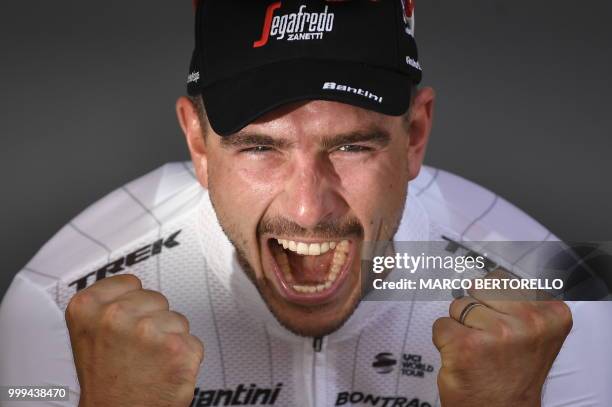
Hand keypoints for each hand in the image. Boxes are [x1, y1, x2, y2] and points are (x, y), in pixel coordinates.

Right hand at [65, 274, 203, 406]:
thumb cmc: (105, 383)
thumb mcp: (89, 333)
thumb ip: (108, 304)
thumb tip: (134, 286)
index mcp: (87, 307)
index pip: (131, 282)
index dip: (133, 305)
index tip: (124, 325)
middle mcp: (115, 315)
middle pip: (157, 299)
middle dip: (153, 322)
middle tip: (134, 351)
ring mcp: (148, 332)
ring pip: (177, 320)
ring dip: (169, 340)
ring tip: (148, 363)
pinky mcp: (177, 349)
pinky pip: (193, 342)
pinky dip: (185, 358)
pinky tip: (164, 372)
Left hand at [432, 270, 572, 406]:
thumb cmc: (514, 375)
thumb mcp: (534, 332)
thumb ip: (519, 301)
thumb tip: (491, 276)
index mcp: (550, 314)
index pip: (502, 279)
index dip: (493, 301)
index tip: (502, 320)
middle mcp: (528, 322)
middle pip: (478, 288)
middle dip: (476, 311)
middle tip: (489, 339)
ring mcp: (497, 333)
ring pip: (458, 305)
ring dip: (461, 327)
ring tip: (478, 350)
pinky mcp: (466, 345)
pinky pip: (441, 325)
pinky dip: (445, 341)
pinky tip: (464, 358)